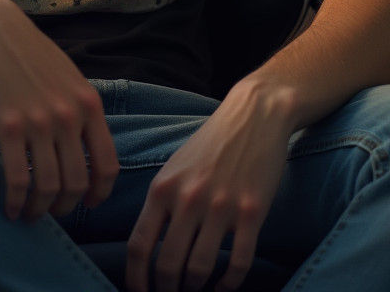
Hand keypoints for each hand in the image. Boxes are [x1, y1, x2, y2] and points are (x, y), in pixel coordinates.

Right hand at [0, 0, 118, 221]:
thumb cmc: (29, 52)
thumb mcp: (69, 77)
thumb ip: (81, 109)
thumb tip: (87, 148)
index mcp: (89, 104)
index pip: (108, 165)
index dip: (99, 194)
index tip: (88, 204)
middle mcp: (69, 115)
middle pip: (77, 182)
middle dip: (66, 207)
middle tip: (52, 211)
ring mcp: (39, 121)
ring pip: (48, 186)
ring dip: (39, 209)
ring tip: (29, 213)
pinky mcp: (7, 125)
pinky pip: (17, 179)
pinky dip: (15, 202)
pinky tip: (9, 207)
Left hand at [125, 77, 295, 291]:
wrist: (254, 116)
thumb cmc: (211, 143)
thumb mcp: (174, 166)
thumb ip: (161, 202)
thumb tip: (147, 246)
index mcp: (163, 187)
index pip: (139, 244)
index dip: (136, 278)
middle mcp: (188, 198)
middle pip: (168, 264)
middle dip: (166, 290)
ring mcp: (221, 207)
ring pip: (200, 269)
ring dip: (196, 288)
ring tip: (195, 290)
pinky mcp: (252, 212)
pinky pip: (238, 263)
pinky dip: (229, 284)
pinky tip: (224, 286)